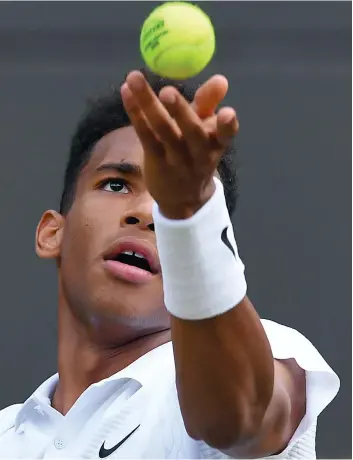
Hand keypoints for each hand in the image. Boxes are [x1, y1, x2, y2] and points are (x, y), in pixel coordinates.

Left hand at [121, 71, 238, 218]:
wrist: (183, 199)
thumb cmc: (195, 155)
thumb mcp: (206, 131)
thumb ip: (209, 103)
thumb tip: (220, 79)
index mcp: (216, 144)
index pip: (226, 135)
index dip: (228, 125)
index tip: (227, 112)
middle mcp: (198, 153)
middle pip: (191, 132)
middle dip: (180, 111)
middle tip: (167, 91)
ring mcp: (176, 159)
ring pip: (162, 130)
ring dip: (147, 103)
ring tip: (134, 78)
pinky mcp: (156, 161)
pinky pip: (145, 136)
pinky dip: (135, 113)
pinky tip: (126, 93)